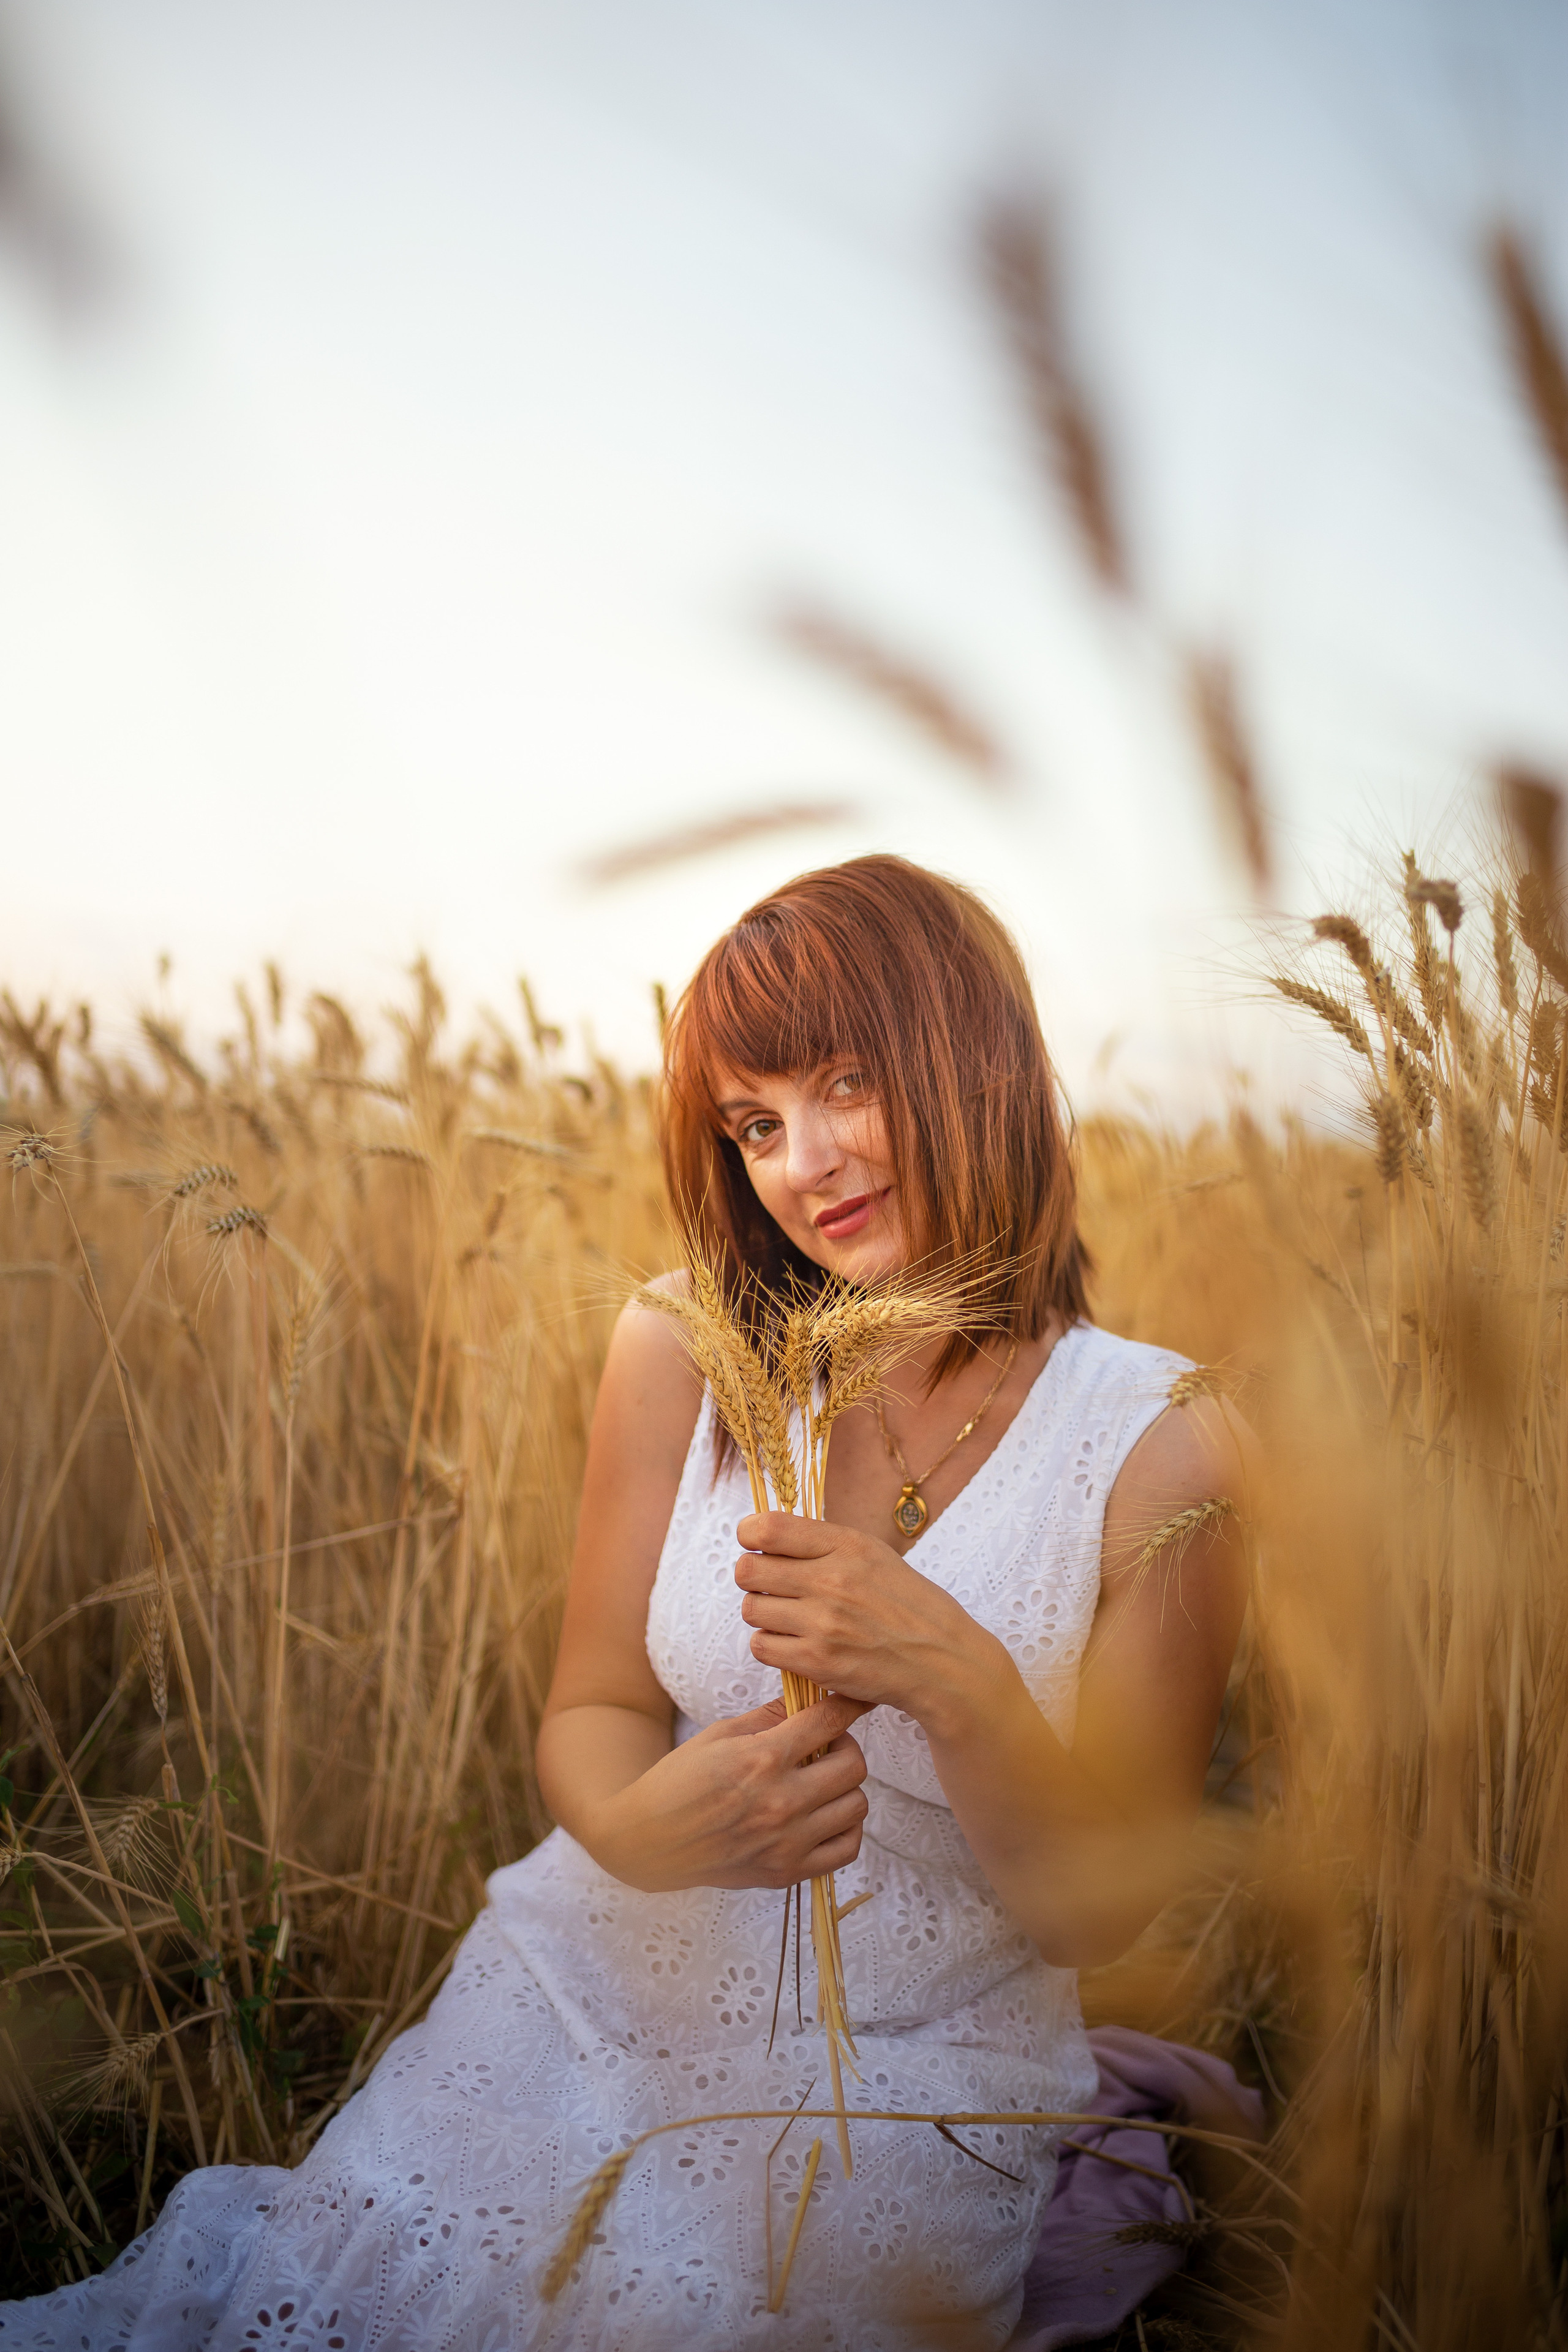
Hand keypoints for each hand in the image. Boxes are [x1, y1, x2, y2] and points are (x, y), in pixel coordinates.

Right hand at [596, 1693, 870, 1893]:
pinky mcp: (787, 1872)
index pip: (828, 1721)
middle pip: (853, 1765)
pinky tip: (825, 1817)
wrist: (648, 1842)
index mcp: (760, 1759)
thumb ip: (767, 1718)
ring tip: (821, 1783)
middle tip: (824, 1747)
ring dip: (845, 1788)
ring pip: (857, 1805)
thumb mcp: (717, 1735)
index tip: (856, 1700)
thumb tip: (806, 1702)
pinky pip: (847, 1849)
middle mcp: (781, 1801)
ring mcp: (787, 1842)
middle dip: (845, 1746)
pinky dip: (845, 1829)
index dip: (849, 1704)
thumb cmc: (677, 1782)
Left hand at [734, 1512, 1006, 1732]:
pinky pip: (761, 1646)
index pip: (769, 1528)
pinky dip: (771, 1646)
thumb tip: (766, 1536)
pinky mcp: (818, 1661)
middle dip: (752, 1578)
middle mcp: (833, 1579)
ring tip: (789, 1619)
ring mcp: (823, 1623)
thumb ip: (823, 1544)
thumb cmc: (908, 1606)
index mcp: (847, 1545)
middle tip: (771, 1587)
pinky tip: (794, 1644)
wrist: (942, 1661)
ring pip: (751, 1609)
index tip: (755, 1544)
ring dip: (763, 1614)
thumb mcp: (874, 1556)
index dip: (749, 1535)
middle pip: (747, 1570)